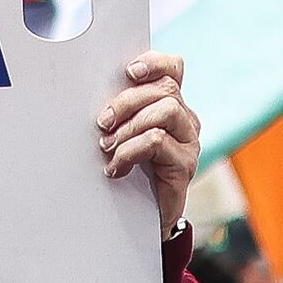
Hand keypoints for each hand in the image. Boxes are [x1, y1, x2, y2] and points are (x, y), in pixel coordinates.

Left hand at [96, 52, 200, 238]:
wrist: (142, 219)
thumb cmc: (129, 171)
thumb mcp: (122, 135)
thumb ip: (120, 113)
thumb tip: (94, 93)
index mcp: (171, 105)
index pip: (173, 69)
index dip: (154, 63)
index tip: (129, 71)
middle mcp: (185, 121)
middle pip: (164, 90)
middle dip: (126, 102)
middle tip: (102, 123)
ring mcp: (189, 144)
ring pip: (165, 112)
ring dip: (129, 127)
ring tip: (107, 147)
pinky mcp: (184, 167)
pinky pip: (157, 142)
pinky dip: (130, 151)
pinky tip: (116, 167)